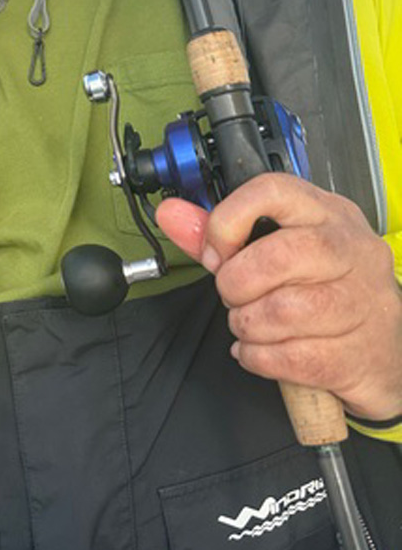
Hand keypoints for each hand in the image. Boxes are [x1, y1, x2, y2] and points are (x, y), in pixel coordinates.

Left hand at [156, 173, 401, 421]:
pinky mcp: (358, 352)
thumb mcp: (275, 250)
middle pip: (278, 256)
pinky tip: (260, 352)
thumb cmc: (322, 291)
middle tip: (234, 297)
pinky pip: (291, 357)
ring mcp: (362, 301)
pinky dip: (260, 359)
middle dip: (236, 284)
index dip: (229, 222)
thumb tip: (169, 213)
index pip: (272, 191)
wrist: (382, 352)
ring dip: (248, 325)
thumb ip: (218, 233)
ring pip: (284, 311)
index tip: (216, 253)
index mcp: (326, 213)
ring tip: (249, 326)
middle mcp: (351, 249)